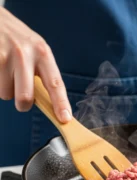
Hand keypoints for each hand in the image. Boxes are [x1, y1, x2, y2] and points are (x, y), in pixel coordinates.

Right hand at [0, 7, 71, 122]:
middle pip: (26, 97)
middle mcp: (24, 54)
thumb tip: (50, 103)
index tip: (65, 118)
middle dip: (23, 104)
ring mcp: (4, 56)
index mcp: (43, 53)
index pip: (55, 83)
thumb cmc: (17, 38)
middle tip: (22, 98)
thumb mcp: (36, 50)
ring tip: (6, 72)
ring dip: (6, 90)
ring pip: (6, 94)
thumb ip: (43, 73)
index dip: (61, 103)